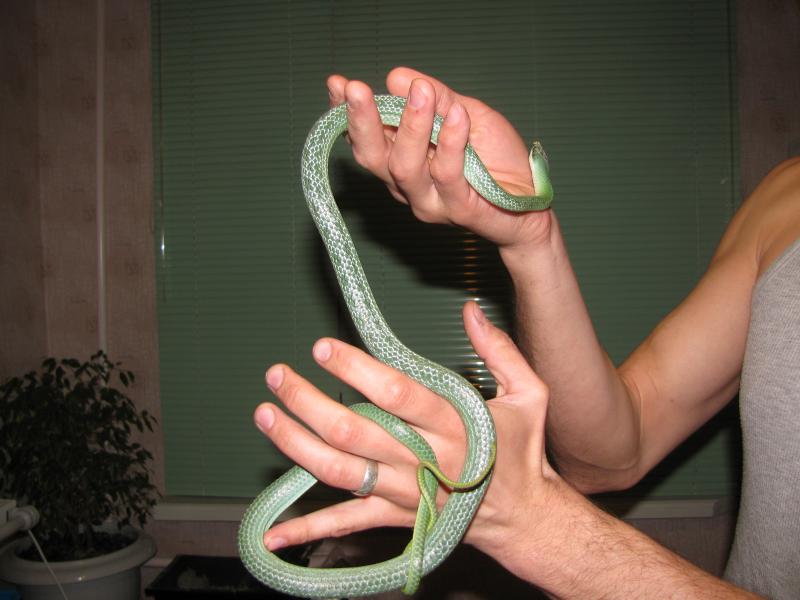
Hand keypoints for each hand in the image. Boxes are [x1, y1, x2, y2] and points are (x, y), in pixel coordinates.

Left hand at [253, 301, 564, 570]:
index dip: (356, 370)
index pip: (397, 394)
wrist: (524, 516)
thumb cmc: (523, 450)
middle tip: (278, 376)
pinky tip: (270, 535)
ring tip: (265, 415)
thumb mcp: (530, 394)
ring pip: (340, 472)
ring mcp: (406, 493)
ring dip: (296, 444)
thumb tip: (470, 310)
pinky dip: (307, 530)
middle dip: (308, 402)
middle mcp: (425, 461)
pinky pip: (347, 524)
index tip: (322, 348)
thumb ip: (501, 351)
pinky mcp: (396, 516)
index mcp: (456, 426)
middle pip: (354, 432)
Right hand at [327, 67, 552, 251]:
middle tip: (357, 89)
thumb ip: (436, 98)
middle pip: (372, 158)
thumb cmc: (496, 158)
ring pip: (405, 168)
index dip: (348, 113)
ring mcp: (429, 201)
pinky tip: (458, 116)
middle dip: (362, 122)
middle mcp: (407, 184)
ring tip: (422, 93)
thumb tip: (397, 77)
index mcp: (401, 159)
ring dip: (411, 126)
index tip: (337, 84)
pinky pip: (447, 175)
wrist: (530, 200)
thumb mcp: (465, 113)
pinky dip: (451, 142)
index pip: (365, 138)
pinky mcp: (457, 210)